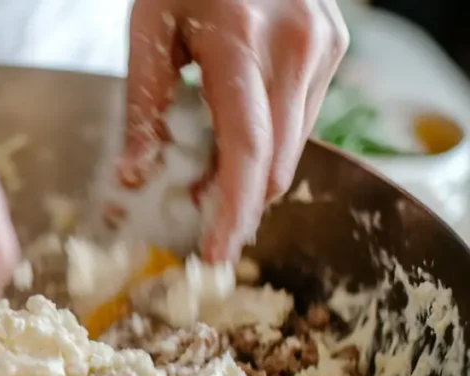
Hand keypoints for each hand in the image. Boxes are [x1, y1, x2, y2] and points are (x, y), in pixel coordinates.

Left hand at [121, 0, 348, 261]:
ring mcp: (324, 45)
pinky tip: (232, 140)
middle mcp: (298, 46)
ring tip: (206, 180)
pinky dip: (267, 144)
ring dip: (253, 176)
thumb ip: (143, 108)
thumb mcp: (148, 31)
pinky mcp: (334, 46)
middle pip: (277, 159)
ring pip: (293, 147)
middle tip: (199, 224)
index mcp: (243, 40)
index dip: (233, 210)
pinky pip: (302, 120)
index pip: (247, 149)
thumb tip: (135, 178)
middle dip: (240, 202)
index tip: (215, 251)